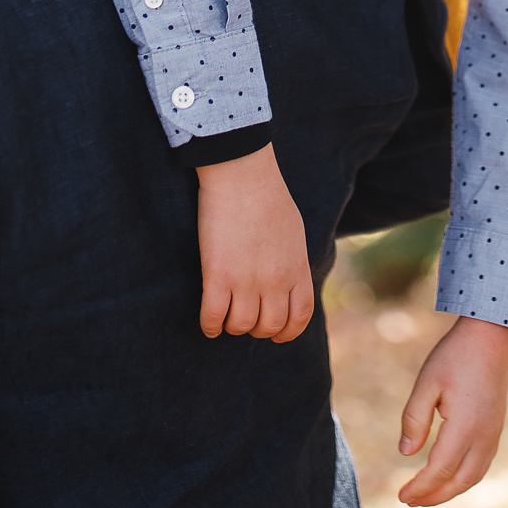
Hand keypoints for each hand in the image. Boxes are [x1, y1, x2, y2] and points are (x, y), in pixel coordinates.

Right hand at [194, 143, 313, 342]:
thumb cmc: (267, 195)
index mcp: (297, 268)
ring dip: (232, 326)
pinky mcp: (218, 275)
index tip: (276, 335)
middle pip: (269, 325)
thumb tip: (289, 279)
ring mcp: (247, 280)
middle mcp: (276, 280)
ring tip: (225, 319)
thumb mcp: (294, 231)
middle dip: (257, 329)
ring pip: (241, 325)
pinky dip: (210, 326)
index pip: (300, 315)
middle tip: (245, 321)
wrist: (243, 173)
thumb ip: (293, 260)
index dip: (287, 332)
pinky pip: (213, 315)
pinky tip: (208, 324)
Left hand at [395, 316, 507, 505]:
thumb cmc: (455, 355)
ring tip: (427, 495)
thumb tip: (407, 454)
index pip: (439, 470)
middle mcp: (484, 435)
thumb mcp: (426, 383)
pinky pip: (482, 463)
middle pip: (459, 481)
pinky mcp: (497, 426)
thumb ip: (414, 420)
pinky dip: (465, 478)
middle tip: (410, 501)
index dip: (419, 487)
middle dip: (434, 496)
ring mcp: (494, 432)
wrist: (491, 335)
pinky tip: (450, 475)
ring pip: (474, 476)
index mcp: (464, 427)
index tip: (401, 495)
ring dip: (450, 490)